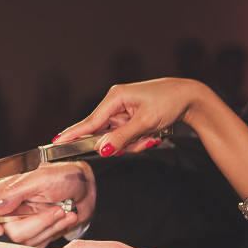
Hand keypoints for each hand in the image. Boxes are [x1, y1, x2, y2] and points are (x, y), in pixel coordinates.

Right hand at [0, 161, 95, 247]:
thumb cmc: (65, 175)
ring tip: (62, 211)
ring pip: (27, 241)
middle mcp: (11, 210)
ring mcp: (24, 223)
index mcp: (4, 193)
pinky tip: (64, 217)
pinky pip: (41, 244)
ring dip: (50, 226)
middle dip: (36, 224)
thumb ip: (16, 192)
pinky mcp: (38, 233)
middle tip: (54, 210)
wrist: (88, 186)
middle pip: (10, 233)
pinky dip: (56, 232)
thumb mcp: (41, 177)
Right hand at [54, 78, 204, 156]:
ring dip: (133, 142)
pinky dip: (137, 139)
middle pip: (104, 133)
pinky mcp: (129, 116)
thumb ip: (121, 138)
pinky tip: (151, 134)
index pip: (90, 121)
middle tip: (142, 138)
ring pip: (116, 137)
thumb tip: (101, 150)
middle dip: (121, 142)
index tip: (57, 143)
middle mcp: (115, 102)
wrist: (190, 97)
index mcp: (115, 97)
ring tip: (152, 135)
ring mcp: (122, 110)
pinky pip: (125, 135)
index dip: (73, 134)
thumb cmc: (169, 102)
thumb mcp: (145, 123)